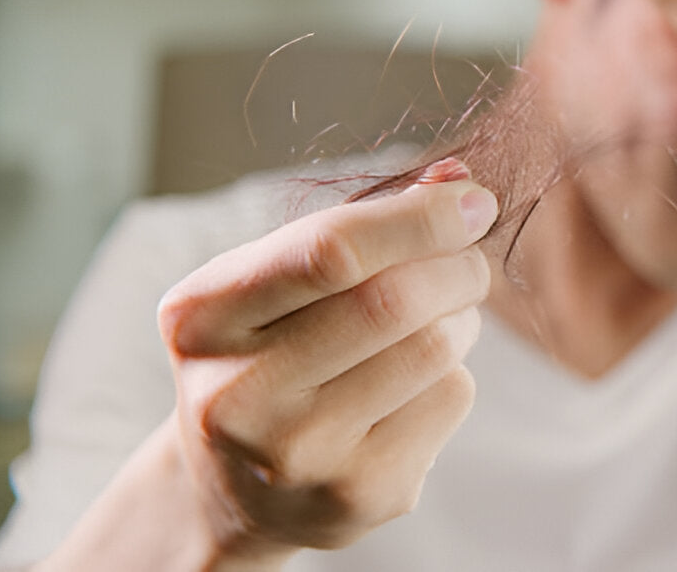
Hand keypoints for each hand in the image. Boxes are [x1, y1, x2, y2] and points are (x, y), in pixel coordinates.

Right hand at [156, 166, 496, 560]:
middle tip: (468, 263)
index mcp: (201, 317)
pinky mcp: (358, 495)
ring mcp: (298, 455)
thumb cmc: (270, 354)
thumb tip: (460, 181)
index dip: (418, 219)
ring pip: (433, 349)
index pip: (329, 252)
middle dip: (457, 267)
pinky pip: (449, 399)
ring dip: (461, 318)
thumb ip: (361, 223)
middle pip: (392, 302)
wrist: (238, 487)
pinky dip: (454, 374)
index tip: (475, 202)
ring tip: (438, 321)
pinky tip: (414, 385)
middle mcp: (237, 394)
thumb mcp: (279, 280)